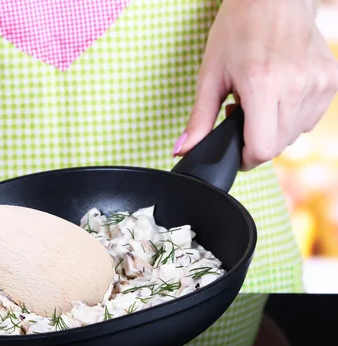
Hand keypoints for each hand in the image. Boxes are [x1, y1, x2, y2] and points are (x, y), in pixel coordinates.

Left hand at [175, 0, 337, 170]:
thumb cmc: (237, 30)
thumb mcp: (210, 75)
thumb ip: (198, 119)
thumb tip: (182, 150)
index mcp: (263, 86)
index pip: (261, 149)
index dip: (244, 157)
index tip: (234, 149)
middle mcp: (296, 87)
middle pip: (277, 145)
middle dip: (255, 140)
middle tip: (240, 111)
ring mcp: (319, 84)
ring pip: (294, 134)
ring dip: (273, 127)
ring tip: (258, 98)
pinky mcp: (331, 81)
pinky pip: (309, 119)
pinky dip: (291, 115)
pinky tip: (278, 93)